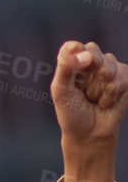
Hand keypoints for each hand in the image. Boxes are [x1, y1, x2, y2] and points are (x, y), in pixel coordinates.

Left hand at [51, 41, 123, 181]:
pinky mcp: (124, 77)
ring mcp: (109, 68)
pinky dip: (111, 95)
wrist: (89, 133)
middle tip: (83, 93)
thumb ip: (66, 67)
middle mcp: (90, 62)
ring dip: (99, 90)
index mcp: (71, 62)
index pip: (74, 47)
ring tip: (94, 99)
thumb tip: (85, 54)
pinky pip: (121, 79)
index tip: (75, 74)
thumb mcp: (60, 91)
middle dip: (87, 79)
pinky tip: (105, 102)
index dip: (76, 59)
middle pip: (94, 55)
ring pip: (108, 69)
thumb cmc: (71, 112)